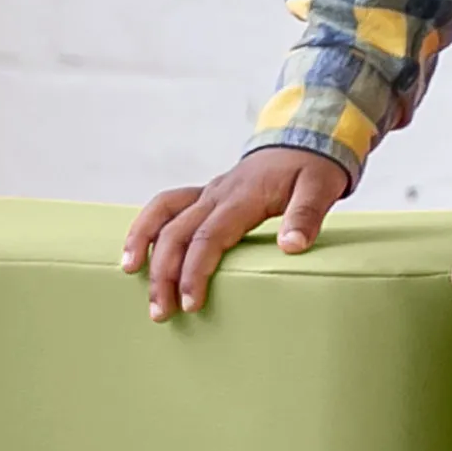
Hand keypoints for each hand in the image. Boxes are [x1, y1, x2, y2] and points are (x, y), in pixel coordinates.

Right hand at [121, 144, 348, 318]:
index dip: (195, 271)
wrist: (306, 138)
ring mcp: (208, 192)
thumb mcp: (321, 187)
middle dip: (164, 273)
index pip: (209, 237)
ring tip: (130, 273)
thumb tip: (292, 246)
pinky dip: (147, 226)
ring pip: (163, 214)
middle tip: (160, 312)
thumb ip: (307, 215)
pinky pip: (167, 206)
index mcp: (243, 197)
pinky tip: (137, 250)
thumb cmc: (313, 168)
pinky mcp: (205, 194)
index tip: (190, 303)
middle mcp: (218, 193)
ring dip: (143, 242)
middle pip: (178, 232)